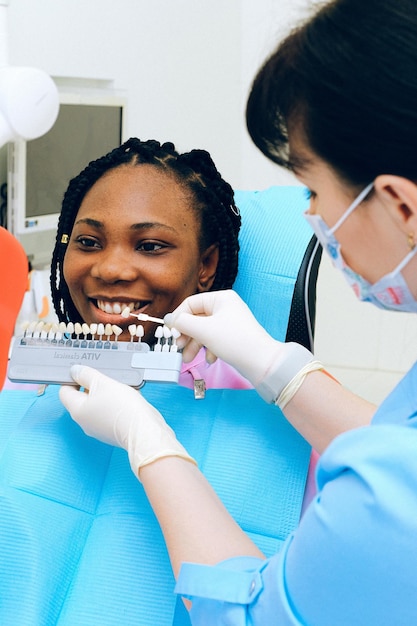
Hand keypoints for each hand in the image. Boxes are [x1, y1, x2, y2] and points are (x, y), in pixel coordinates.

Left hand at [59, 365, 194, 477]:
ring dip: (106, 393)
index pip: (64, 391)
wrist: (143, 430)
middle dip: (92, 385)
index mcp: (77, 410)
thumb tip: (74, 371)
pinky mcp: (112, 431)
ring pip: (97, 405)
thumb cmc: (122, 407)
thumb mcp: (102, 382)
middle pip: (82, 398)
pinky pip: (109, 413)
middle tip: (105, 376)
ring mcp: (98, 429)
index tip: (84, 371)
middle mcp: (85, 422)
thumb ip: (86, 375)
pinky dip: (116, 404)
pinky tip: (128, 397)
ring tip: (119, 386)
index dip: (72, 379)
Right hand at [165, 290, 283, 386]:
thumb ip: (183, 323)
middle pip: (196, 318)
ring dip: (194, 345)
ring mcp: (229, 323)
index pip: (191, 303)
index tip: (170, 332)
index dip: (178, 318)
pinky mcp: (232, 337)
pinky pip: (214, 340)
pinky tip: (211, 359)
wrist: (261, 362)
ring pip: (204, 331)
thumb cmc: (236, 342)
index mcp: (221, 298)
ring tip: (188, 358)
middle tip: (178, 347)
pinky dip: (208, 349)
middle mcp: (226, 307)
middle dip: (186, 335)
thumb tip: (168, 319)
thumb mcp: (204, 330)